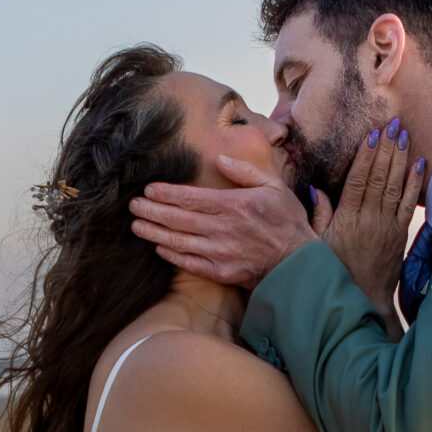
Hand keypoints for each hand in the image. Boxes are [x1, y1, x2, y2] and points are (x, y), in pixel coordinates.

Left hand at [128, 155, 324, 287]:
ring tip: (136, 225)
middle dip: (151, 211)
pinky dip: (171, 255)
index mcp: (233, 205)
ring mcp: (220, 253)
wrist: (299, 264)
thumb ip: (245, 171)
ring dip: (154, 233)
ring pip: (178, 241)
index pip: (191, 198)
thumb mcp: (274, 187)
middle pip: (178, 219)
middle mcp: (222, 229)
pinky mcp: (221, 273)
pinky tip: (158, 247)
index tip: (148, 189)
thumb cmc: (287, 222)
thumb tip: (219, 159)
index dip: (166, 193)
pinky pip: (189, 263)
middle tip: (132, 205)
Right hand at [325, 118, 426, 314]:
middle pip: (379, 177)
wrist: (363, 299)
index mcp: (347, 219)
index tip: (371, 135)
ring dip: (400, 158)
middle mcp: (369, 219)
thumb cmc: (336, 271)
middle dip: (386, 148)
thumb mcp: (318, 245)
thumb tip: (317, 188)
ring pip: (395, 185)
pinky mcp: (400, 234)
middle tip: (392, 123)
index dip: (365, 156)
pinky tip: (419, 163)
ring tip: (403, 134)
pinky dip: (414, 183)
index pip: (358, 181)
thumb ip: (318, 216)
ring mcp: (387, 226)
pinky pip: (409, 203)